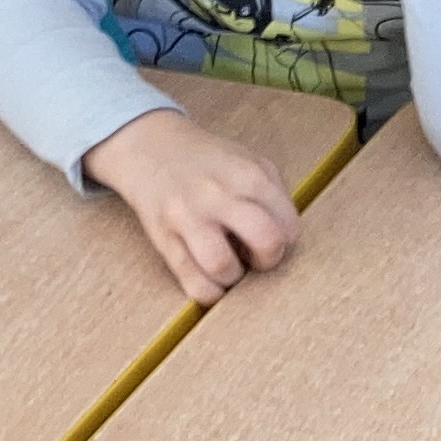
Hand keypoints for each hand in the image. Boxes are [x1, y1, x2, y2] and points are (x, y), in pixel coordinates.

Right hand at [78, 109, 299, 303]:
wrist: (151, 148)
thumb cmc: (208, 162)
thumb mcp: (249, 161)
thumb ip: (274, 194)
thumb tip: (286, 238)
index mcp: (248, 174)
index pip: (288, 225)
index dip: (286, 240)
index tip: (273, 237)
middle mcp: (218, 194)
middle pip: (265, 241)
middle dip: (268, 259)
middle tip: (256, 256)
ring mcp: (187, 217)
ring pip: (223, 266)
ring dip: (234, 277)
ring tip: (230, 265)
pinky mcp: (163, 239)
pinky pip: (193, 283)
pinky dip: (209, 292)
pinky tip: (211, 278)